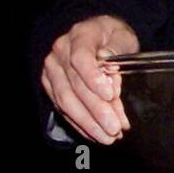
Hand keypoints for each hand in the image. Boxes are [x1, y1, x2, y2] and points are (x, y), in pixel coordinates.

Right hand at [41, 15, 139, 144]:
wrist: (98, 34)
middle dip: (96, 110)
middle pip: (75, 85)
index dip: (93, 78)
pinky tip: (94, 134)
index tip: (110, 95)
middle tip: (114, 128)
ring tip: (107, 137)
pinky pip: (62, 107)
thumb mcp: (123, 38)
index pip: (81, 58)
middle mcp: (60, 52)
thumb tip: (111, 76)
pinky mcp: (50, 85)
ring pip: (66, 100)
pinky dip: (79, 123)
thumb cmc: (113, 37)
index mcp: (80, 35)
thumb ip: (118, 53)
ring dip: (87, 122)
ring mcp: (52, 69)